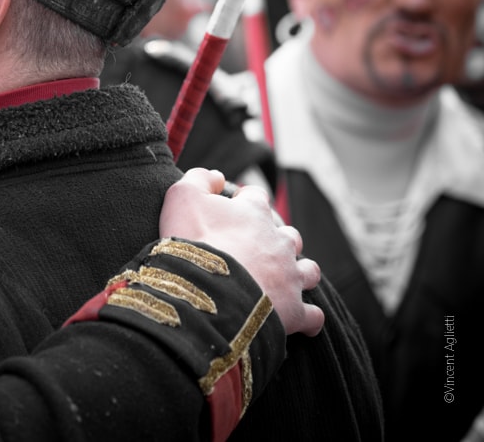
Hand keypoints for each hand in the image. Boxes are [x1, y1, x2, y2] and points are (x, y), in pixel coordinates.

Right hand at [159, 168, 323, 336]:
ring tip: (282, 280)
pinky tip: (296, 316)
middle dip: (276, 240)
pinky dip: (306, 316)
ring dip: (298, 273)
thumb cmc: (193, 241)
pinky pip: (312, 314)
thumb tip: (218, 176)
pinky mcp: (295, 310)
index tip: (231, 212)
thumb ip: (200, 178)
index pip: (256, 197)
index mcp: (256, 212)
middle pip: (288, 234)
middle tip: (254, 251)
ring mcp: (290, 276)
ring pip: (308, 270)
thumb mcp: (182, 196)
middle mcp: (280, 240)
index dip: (244, 202)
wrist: (205, 293)